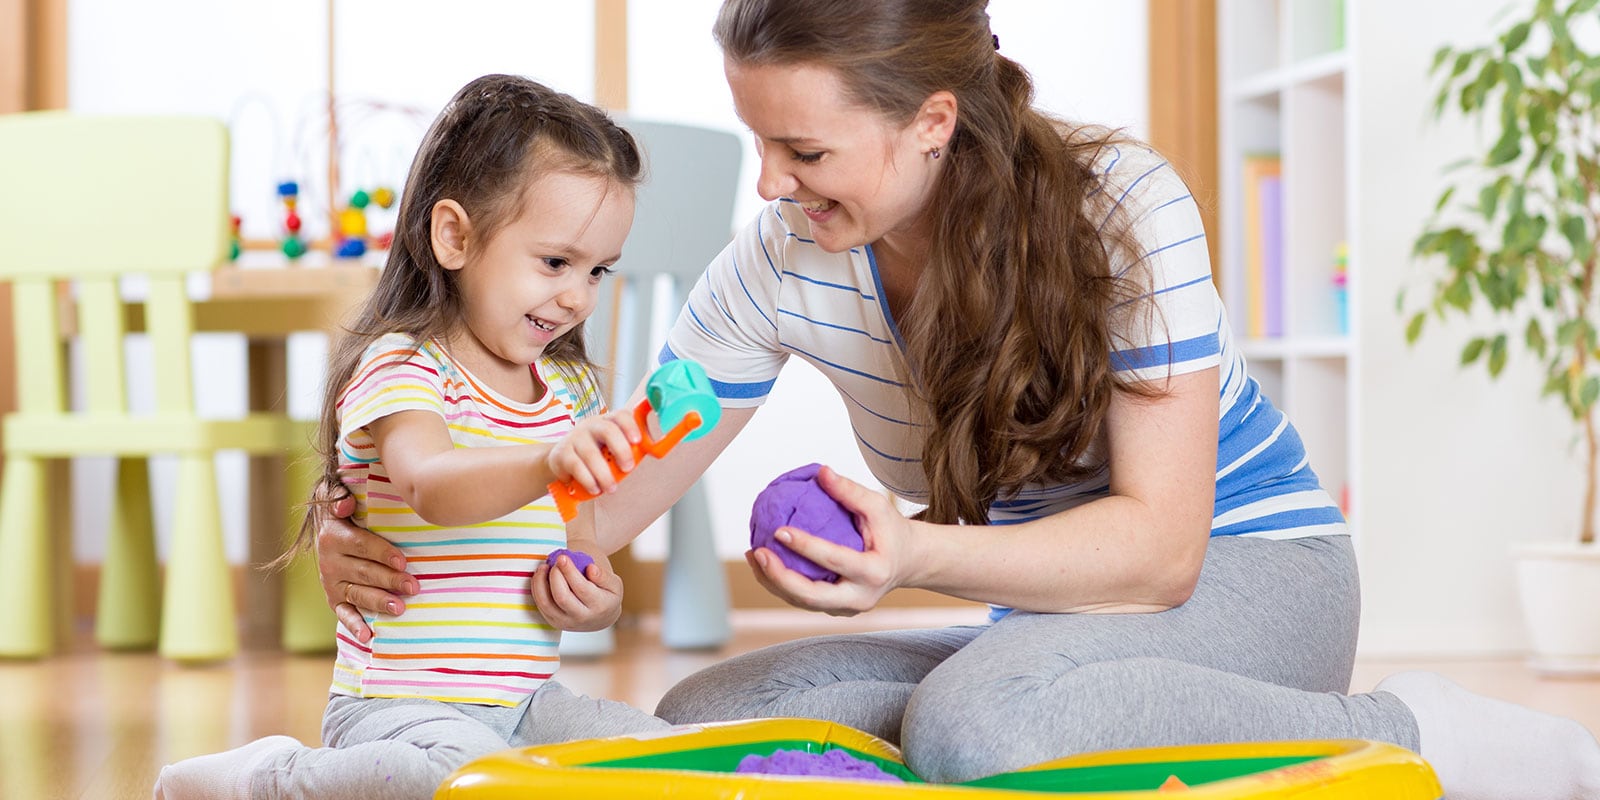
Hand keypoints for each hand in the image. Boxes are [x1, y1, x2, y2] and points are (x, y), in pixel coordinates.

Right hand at [315, 493, 417, 642]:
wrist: (329, 530)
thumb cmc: (347, 512)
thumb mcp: (337, 495)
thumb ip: (339, 495)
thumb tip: (345, 505)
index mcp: (333, 537)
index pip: (361, 546)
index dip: (382, 553)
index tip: (403, 560)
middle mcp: (330, 562)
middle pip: (364, 573)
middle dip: (390, 580)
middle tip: (414, 587)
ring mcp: (332, 583)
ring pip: (358, 594)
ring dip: (379, 602)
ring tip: (400, 608)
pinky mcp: (334, 599)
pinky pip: (344, 614)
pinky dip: (354, 626)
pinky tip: (368, 636)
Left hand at [531, 550, 623, 631]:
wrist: (600, 616)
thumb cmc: (606, 594)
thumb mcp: (614, 584)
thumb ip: (604, 576)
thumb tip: (591, 569)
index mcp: (600, 606)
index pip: (581, 588)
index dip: (570, 572)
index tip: (563, 557)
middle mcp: (582, 618)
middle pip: (562, 598)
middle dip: (555, 576)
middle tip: (555, 561)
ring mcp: (566, 622)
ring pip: (546, 604)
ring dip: (541, 583)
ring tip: (543, 566)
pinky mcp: (554, 622)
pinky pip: (541, 606)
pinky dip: (537, 589)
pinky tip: (540, 576)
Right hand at [547, 410, 642, 496]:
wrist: (561, 461)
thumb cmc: (596, 456)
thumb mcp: (611, 450)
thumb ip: (629, 451)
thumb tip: (654, 453)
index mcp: (608, 422)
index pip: (620, 415)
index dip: (630, 426)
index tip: (637, 441)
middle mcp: (591, 425)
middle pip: (607, 430)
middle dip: (620, 449)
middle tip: (628, 468)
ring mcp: (575, 438)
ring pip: (591, 453)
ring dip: (604, 473)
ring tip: (611, 488)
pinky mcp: (562, 454)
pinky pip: (576, 466)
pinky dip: (588, 479)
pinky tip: (595, 489)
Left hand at [746, 466, 914, 615]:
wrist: (908, 562)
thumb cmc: (891, 531)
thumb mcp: (878, 506)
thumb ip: (850, 491)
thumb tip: (821, 472)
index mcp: (874, 572)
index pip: (835, 560)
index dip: (805, 547)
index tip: (779, 530)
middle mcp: (861, 597)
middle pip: (812, 597)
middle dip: (779, 577)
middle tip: (759, 551)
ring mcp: (847, 609)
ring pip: (802, 602)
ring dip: (773, 581)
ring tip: (755, 554)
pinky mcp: (836, 610)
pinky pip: (804, 600)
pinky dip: (781, 583)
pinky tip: (765, 562)